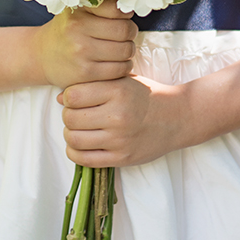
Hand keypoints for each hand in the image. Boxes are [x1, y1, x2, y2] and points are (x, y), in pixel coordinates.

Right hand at [33, 0, 137, 88]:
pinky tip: (116, 63)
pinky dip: (124, 66)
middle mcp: (77, 29)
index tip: (122, 18)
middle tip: (124, 35)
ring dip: (128, 51)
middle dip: (130, 33)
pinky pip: (120, 69)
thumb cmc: (66, 31)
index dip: (125, 14)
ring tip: (120, 49)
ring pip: (125, 50)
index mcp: (78, 10)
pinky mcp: (85, 73)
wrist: (41, 56)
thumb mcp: (77, 11)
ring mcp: (81, 52)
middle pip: (125, 30)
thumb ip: (101, 5)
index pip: (117, 9)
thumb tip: (129, 6)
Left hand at [57, 74, 187, 167]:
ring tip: (79, 129)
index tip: (76, 99)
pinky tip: (82, 145)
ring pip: (74, 139)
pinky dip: (75, 152)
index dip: (69, 97)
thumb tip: (61, 97)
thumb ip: (94, 84)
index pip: (73, 95)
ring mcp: (120, 139)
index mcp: (118, 91)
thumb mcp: (123, 81)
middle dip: (68, 116)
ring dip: (70, 134)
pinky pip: (84, 159)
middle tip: (77, 115)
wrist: (178, 117)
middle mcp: (118, 116)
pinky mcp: (122, 158)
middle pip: (70, 118)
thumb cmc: (147, 96)